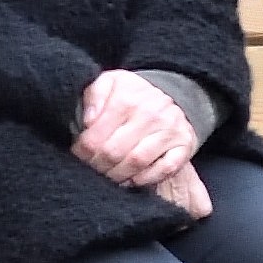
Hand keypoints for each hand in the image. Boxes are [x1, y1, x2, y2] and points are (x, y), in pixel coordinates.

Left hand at [75, 70, 199, 195]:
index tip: (79, 156)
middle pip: (114, 152)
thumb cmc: (130, 94)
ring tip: (109, 176)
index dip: (82, 152)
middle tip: (92, 169)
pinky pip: (164, 169)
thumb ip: (94, 96)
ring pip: (137, 162)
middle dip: (98, 166)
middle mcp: (151, 113)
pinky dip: (146, 179)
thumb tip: (89, 120)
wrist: (169, 93)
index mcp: (127, 99)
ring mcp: (170, 130)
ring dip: (118, 175)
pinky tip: (133, 179)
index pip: (96, 136)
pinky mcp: (184, 145)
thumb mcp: (108, 83)